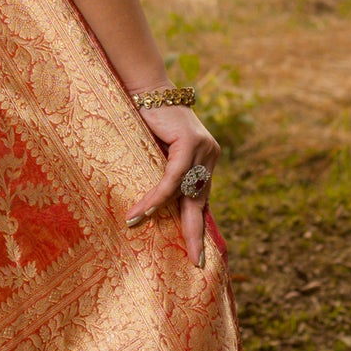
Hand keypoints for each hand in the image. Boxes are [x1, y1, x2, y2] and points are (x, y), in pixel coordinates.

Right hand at [125, 101, 219, 269]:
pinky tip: (142, 210)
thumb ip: (166, 176)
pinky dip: (156, 196)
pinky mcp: (190, 142)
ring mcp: (203, 148)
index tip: (197, 255)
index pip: (202, 200)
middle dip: (194, 233)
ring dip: (162, 214)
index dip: (197, 226)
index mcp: (206, 161)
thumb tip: (155, 209)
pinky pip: (173, 179)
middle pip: (200, 202)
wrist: (147, 88)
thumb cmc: (147, 120)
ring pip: (185, 192)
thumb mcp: (159, 155)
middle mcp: (210, 155)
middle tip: (195, 262)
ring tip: (140, 228)